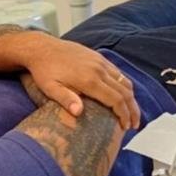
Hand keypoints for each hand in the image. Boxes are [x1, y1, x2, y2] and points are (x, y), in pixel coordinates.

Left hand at [21, 38, 139, 129]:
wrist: (41, 48)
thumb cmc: (43, 71)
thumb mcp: (49, 87)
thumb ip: (65, 99)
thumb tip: (78, 112)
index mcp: (89, 80)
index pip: (115, 99)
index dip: (124, 114)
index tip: (126, 127)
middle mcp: (98, 70)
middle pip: (125, 92)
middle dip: (132, 110)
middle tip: (134, 124)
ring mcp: (100, 62)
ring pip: (124, 81)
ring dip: (131, 98)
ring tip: (132, 112)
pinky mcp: (98, 57)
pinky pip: (117, 72)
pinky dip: (125, 85)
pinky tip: (123, 94)